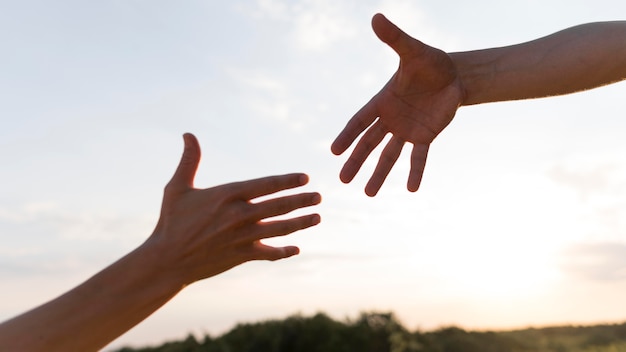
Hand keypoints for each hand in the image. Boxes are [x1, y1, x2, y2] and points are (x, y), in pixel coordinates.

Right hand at [147, 133, 321, 284]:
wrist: (167, 260)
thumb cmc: (171, 222)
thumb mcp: (177, 188)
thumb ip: (189, 161)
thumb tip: (188, 134)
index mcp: (227, 195)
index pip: (265, 185)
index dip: (287, 181)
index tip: (304, 177)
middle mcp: (239, 216)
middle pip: (278, 206)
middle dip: (301, 200)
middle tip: (319, 197)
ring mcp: (242, 238)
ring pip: (279, 228)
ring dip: (301, 223)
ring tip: (317, 217)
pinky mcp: (241, 256)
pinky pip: (269, 253)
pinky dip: (283, 251)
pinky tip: (296, 248)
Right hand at [331, 13, 464, 195]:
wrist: (455, 75)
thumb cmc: (431, 61)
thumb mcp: (413, 50)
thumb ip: (394, 38)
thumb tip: (376, 16)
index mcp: (382, 100)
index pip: (360, 121)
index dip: (347, 136)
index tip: (333, 151)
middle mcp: (390, 119)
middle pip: (369, 144)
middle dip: (356, 162)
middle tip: (342, 180)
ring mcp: (406, 130)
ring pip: (389, 156)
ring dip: (379, 174)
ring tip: (368, 194)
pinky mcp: (425, 136)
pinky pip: (418, 157)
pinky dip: (415, 172)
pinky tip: (411, 189)